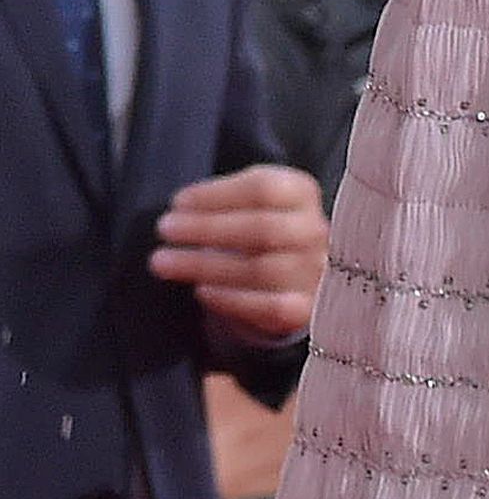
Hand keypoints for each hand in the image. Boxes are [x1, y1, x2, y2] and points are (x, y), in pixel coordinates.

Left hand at [158, 163, 326, 347]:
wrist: (285, 281)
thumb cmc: (252, 235)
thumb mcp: (245, 204)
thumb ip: (221, 201)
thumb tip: (179, 213)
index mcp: (301, 196)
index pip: (267, 189)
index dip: (217, 195)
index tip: (178, 202)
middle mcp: (315, 232)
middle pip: (265, 228)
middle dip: (207, 228)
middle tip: (165, 230)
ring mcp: (313, 272)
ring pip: (262, 269)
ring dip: (205, 265)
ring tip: (163, 262)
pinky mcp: (305, 309)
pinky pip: (271, 307)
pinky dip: (233, 299)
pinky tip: (202, 292)